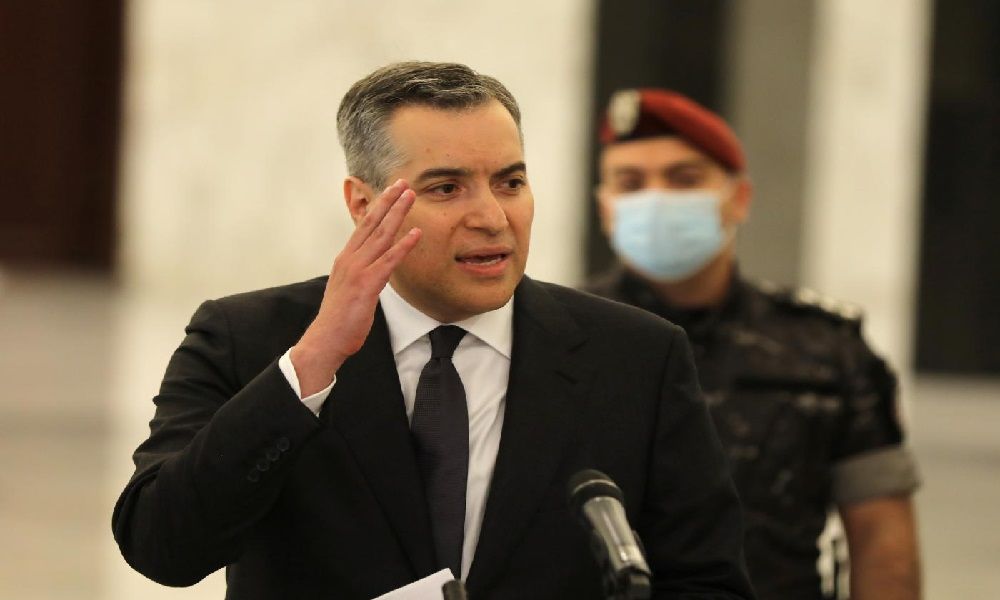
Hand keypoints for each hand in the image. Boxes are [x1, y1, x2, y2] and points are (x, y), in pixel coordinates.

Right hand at [291, 179, 420, 395]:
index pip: (364, 226)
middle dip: (388, 201)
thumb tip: (374, 267)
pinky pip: (388, 261)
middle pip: (372, 223)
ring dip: (397, 214)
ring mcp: (358, 269)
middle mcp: (350, 259)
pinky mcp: (367, 284)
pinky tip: (415, 233)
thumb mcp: (348, 288)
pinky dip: (402, 245)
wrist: (326, 339)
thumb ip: (360, 273)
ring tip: (411, 197)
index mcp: (345, 258)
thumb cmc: (339, 318)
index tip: (391, 191)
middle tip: (403, 182)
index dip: (378, 207)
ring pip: (381, 235)